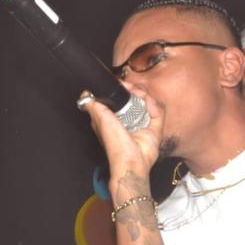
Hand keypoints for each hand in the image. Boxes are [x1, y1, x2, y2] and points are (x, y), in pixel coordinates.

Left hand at [79, 84, 163, 199]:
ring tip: (140, 95)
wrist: (131, 160)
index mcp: (116, 120)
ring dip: (144, 96)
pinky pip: (158, 112)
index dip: (123, 90)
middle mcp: (130, 122)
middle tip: (132, 88)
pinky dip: (154, 106)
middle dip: (135, 91)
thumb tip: (86, 94)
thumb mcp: (99, 119)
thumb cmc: (115, 144)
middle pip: (136, 99)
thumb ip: (92, 105)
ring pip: (147, 103)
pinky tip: (149, 105)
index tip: (122, 85)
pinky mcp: (155, 129)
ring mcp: (143, 125)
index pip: (121, 99)